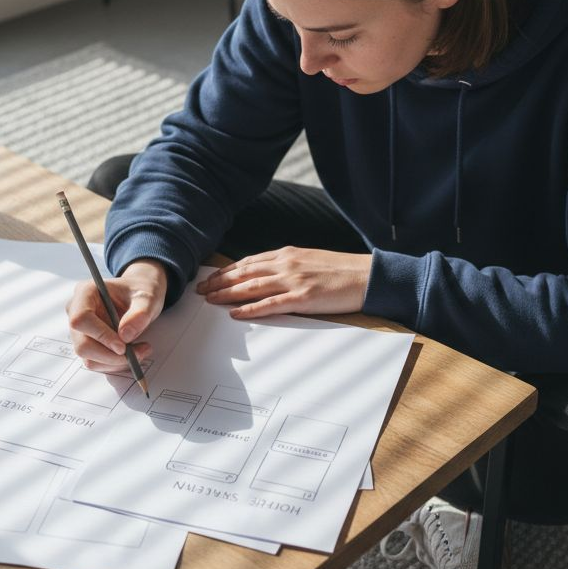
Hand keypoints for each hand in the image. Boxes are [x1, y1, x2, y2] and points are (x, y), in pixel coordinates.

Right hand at [66, 259, 166, 373]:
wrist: (140, 296)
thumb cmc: (140, 291)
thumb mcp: (147, 297)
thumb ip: (140, 313)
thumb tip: (126, 336)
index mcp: (85, 293)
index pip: (81, 319)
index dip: (100, 335)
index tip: (123, 347)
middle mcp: (77, 312)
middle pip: (82, 344)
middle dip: (110, 355)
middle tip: (137, 354)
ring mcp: (81, 331)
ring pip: (89, 358)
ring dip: (116, 362)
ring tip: (141, 351)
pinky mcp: (89, 344)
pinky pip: (97, 362)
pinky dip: (116, 364)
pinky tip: (133, 353)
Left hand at [195, 246, 371, 318]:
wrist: (367, 276)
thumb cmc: (342, 271)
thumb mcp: (310, 260)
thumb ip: (289, 266)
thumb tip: (270, 274)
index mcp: (288, 255)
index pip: (249, 262)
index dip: (227, 271)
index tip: (211, 278)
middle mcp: (286, 264)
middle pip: (244, 273)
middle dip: (219, 281)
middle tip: (200, 290)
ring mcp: (293, 281)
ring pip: (251, 287)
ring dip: (227, 294)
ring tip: (209, 300)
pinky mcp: (302, 298)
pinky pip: (270, 304)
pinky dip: (249, 309)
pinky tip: (235, 313)